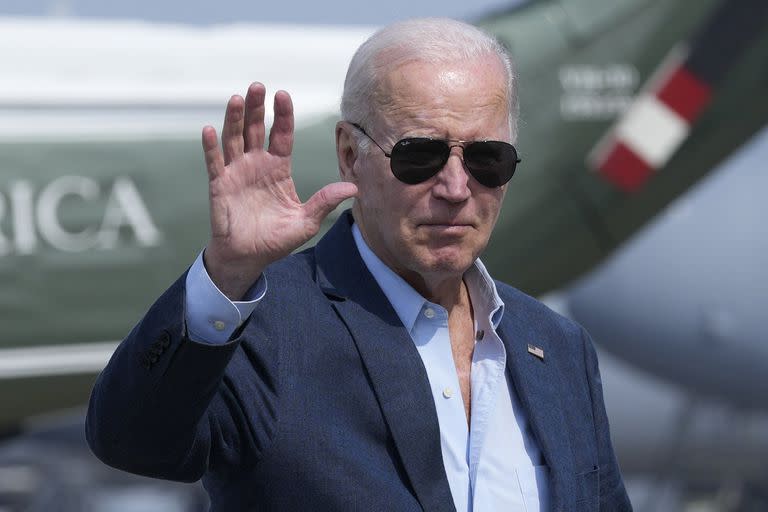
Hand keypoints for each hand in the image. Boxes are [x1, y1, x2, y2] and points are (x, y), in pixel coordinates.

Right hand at [202, 83, 356, 299]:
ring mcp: (237, 172)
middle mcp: (257, 164)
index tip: (283, 95)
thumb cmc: (276, 240)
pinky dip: (211, 146)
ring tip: (237, 98)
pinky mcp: (219, 185)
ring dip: (234, 118)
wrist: (249, 258)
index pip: (282, 135)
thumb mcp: (306, 221)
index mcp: (278, 169)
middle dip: (257, 108)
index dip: (283, 115)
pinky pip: (214, 162)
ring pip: (234, 139)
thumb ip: (325, 202)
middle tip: (258, 86)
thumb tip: (354, 188)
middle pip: (256, 129)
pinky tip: (209, 129)